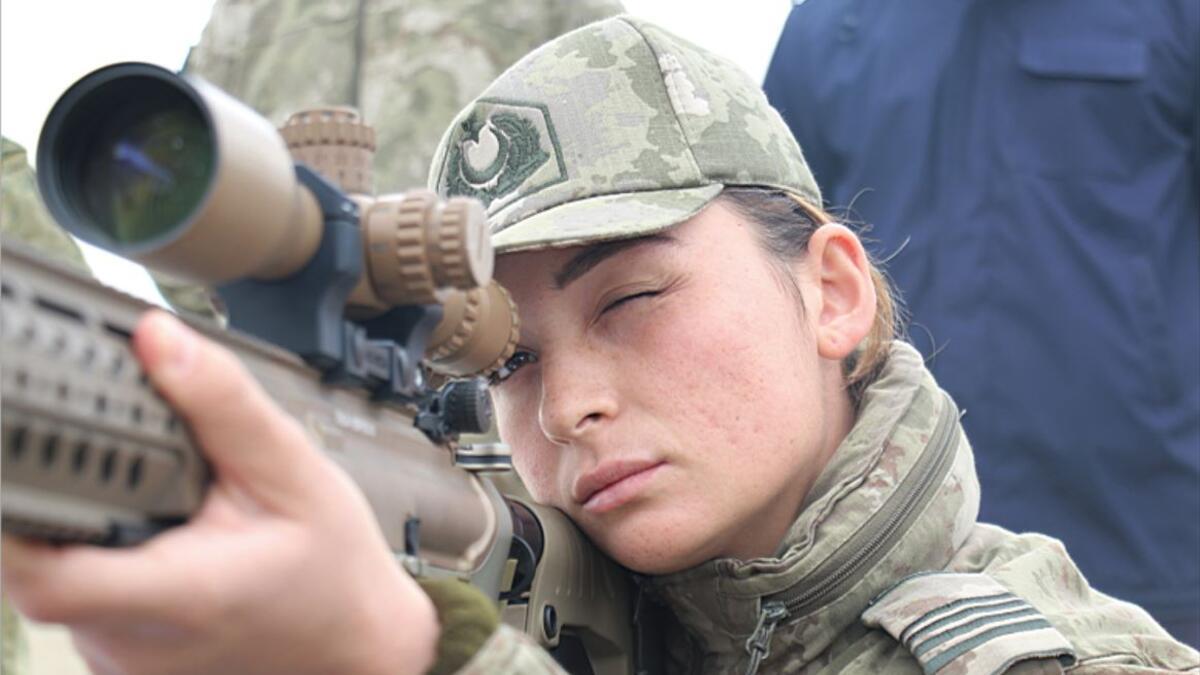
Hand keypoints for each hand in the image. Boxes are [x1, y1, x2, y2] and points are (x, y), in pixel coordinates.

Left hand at [2, 311, 437, 674]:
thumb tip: (157, 340)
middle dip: (63, 492)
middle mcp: (135, 641)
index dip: (11, 510)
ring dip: (85, 526)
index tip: (17, 445)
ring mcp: (123, 659)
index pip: (41, 570)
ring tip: (156, 497)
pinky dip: (102, 556)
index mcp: (178, 594)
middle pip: (40, 560)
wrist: (358, 641)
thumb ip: (222, 404)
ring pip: (58, 577)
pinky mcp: (122, 662)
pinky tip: (158, 534)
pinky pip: (83, 603)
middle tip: (103, 447)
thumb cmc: (334, 568)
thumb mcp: (294, 472)